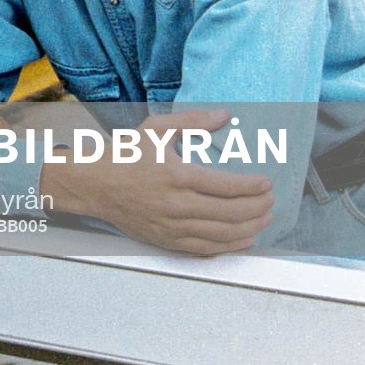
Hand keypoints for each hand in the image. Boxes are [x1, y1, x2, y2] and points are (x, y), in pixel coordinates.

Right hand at [0, 63, 272, 255]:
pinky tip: (243, 239)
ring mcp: (170, 226)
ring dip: (250, 228)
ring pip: (222, 234)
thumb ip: (193, 121)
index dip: (254, 187)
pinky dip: (229, 246)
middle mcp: (176, 205)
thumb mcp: (156, 129)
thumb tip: (225, 116)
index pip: (228, 186)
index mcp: (176, 175)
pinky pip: (204, 249)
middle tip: (271, 201)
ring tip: (264, 219)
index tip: (267, 183)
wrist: (92, 185)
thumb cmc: (123, 156)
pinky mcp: (165, 240)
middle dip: (258, 208)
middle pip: (231, 213)